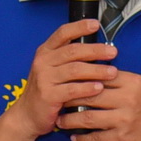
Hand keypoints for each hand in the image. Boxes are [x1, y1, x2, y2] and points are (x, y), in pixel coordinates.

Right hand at [5, 19, 115, 137]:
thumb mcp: (52, 69)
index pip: (62, 33)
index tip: (95, 24)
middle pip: (73, 50)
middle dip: (96, 50)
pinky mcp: (48, 95)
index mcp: (45, 52)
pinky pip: (72, 89)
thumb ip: (68, 58)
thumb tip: (96, 48)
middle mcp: (43, 62)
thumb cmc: (46, 91)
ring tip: (112, 72)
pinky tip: (99, 88)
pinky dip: (88, 88)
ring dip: (96, 70)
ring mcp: (44, 78)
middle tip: (113, 52)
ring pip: (75, 69)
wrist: (27, 115)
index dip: (79, 27)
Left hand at [60, 68, 140, 140]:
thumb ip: (117, 79)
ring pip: (87, 118)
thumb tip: (90, 72)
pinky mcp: (121, 138)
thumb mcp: (139, 85)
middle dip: (68, 98)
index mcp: (131, 82)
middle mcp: (127, 99)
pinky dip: (81, 139)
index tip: (65, 79)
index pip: (98, 75)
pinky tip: (73, 137)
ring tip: (60, 120)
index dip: (79, 78)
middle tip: (56, 99)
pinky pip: (95, 138)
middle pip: (89, 96)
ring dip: (69, 120)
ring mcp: (123, 120)